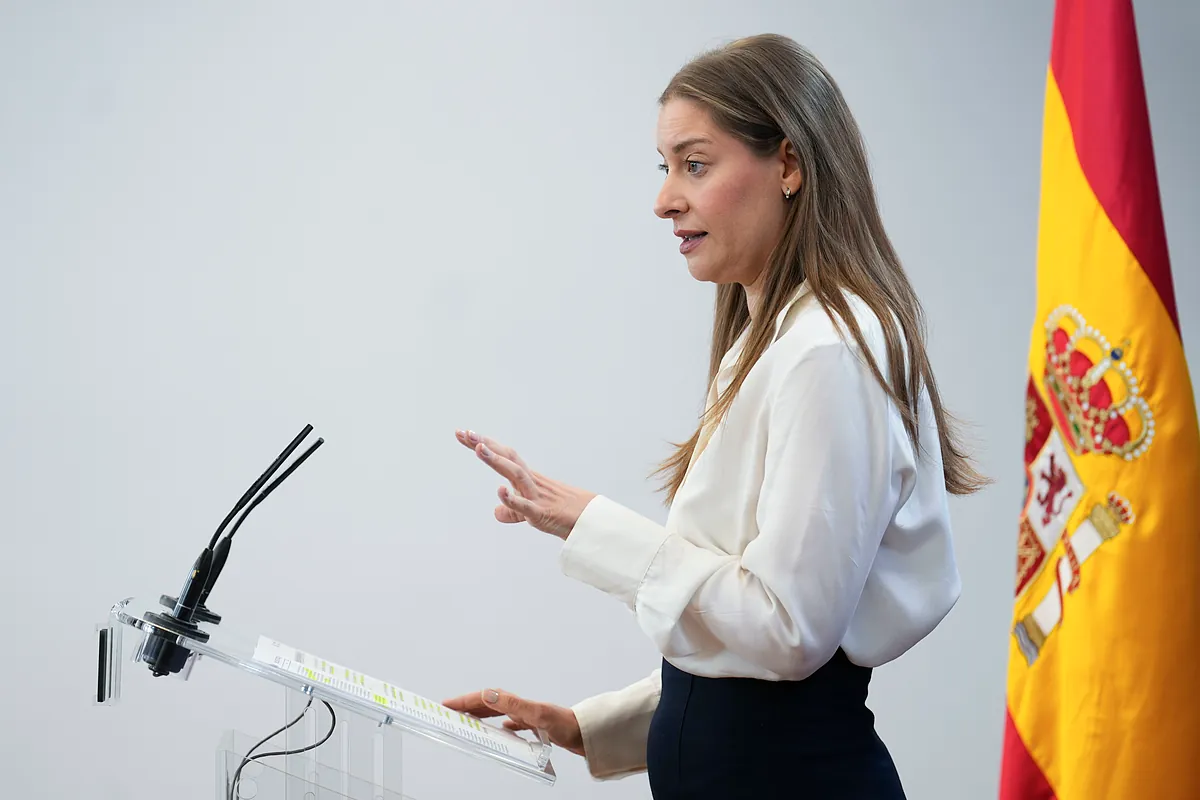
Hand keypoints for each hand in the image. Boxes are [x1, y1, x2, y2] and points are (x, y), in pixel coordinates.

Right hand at [443, 688, 585, 756]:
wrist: (588, 734)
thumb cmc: (567, 726)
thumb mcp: (538, 715)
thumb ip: (514, 705)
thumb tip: (488, 693)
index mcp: (518, 703)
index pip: (485, 698)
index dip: (464, 701)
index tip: (447, 704)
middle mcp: (522, 707)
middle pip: (488, 703)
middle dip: (467, 705)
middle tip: (449, 710)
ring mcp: (529, 716)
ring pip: (498, 712)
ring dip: (481, 713)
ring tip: (468, 718)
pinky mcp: (537, 726)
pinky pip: (514, 724)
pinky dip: (503, 726)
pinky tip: (502, 730)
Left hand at [455, 429, 594, 539]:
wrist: (588, 520)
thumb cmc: (561, 512)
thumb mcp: (530, 512)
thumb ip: (512, 511)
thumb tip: (496, 512)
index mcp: (525, 479)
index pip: (502, 456)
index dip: (483, 445)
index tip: (463, 433)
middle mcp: (529, 482)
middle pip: (506, 457)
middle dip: (485, 445)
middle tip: (465, 433)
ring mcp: (535, 496)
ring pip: (514, 474)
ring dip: (496, 460)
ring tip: (478, 448)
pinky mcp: (540, 514)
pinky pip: (525, 506)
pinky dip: (512, 499)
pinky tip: (499, 491)